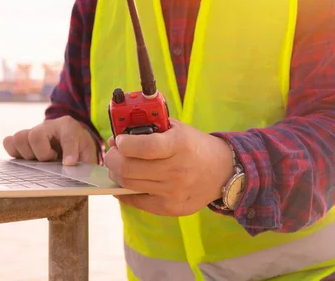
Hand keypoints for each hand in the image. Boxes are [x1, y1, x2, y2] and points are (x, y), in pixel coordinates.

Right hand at [2, 116, 98, 164]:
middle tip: (51, 161)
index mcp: (68, 127)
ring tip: (38, 162)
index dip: (69, 150)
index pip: (68, 136)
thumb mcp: (88, 154)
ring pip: (19, 137)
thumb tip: (71, 169)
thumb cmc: (79, 149)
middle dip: (42, 153)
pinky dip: (14, 152)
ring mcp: (33, 131)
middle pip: (35, 135)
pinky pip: (8, 142)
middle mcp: (48, 126)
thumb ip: (86, 162)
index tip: (69, 164)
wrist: (72, 141)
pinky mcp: (22, 140)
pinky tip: (28, 161)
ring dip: (27, 154)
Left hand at [104, 118, 234, 216]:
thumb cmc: (195, 146)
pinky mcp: (169, 208)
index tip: (119, 140)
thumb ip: (150, 128)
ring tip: (118, 165)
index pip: (144, 147)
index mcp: (179, 145)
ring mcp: (173, 192)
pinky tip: (125, 181)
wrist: (222, 172)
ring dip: (116, 173)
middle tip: (112, 153)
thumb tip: (117, 136)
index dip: (124, 144)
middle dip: (112, 159)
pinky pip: (135, 201)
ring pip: (128, 185)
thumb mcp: (177, 129)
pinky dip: (124, 190)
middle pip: (128, 169)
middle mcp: (176, 171)